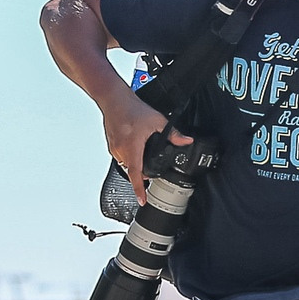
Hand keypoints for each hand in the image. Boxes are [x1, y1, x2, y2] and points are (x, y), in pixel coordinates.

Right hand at [101, 91, 188, 205]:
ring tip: (143, 151)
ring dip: (136, 163)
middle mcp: (121, 151)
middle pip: (134, 171)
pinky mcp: (111, 146)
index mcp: (132, 147)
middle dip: (143, 172)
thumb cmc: (132, 108)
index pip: (136, 174)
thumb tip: (187, 141)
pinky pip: (121, 157)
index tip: (142, 200)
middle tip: (152, 168)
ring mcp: (114, 149)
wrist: (114, 99)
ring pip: (127, 164)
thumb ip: (173, 133)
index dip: (139, 189)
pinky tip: (135, 145)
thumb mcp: (157, 120)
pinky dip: (129, 156)